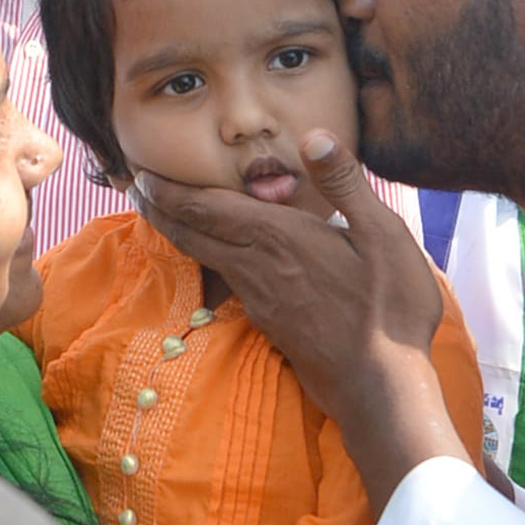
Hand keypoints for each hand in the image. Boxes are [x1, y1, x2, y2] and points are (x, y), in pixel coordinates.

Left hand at [129, 130, 472, 511]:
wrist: (382, 388)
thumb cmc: (389, 308)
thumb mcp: (383, 234)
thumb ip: (345, 183)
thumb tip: (314, 136)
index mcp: (279, 236)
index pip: (209, 208)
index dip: (171, 191)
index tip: (141, 175)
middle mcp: (257, 266)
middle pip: (194, 233)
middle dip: (161, 208)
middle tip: (135, 189)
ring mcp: (259, 299)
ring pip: (205, 257)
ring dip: (179, 232)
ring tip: (163, 215)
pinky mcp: (268, 322)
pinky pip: (225, 279)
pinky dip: (206, 257)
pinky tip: (216, 257)